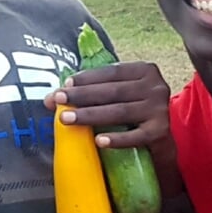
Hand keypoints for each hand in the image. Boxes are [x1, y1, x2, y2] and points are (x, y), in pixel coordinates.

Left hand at [46, 61, 171, 149]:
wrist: (160, 140)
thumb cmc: (132, 111)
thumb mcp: (116, 96)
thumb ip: (90, 92)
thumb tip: (51, 98)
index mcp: (144, 71)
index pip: (112, 72)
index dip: (87, 78)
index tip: (65, 84)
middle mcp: (155, 87)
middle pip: (113, 91)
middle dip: (83, 95)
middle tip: (58, 100)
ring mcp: (159, 110)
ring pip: (120, 112)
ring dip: (91, 115)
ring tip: (66, 119)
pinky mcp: (160, 132)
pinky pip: (136, 136)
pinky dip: (117, 139)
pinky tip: (99, 142)